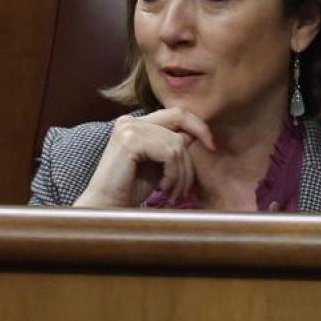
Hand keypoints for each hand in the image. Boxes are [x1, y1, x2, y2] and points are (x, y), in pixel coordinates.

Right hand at [72, 109, 216, 207]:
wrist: (107, 207)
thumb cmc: (131, 189)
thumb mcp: (159, 164)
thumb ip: (172, 147)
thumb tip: (195, 134)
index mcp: (136, 123)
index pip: (177, 113)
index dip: (199, 126)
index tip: (213, 146)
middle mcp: (130, 121)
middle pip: (180, 124)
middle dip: (190, 157)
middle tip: (187, 187)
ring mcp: (129, 128)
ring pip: (177, 144)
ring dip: (180, 174)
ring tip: (172, 192)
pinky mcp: (130, 140)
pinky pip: (169, 153)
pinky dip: (172, 174)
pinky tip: (162, 188)